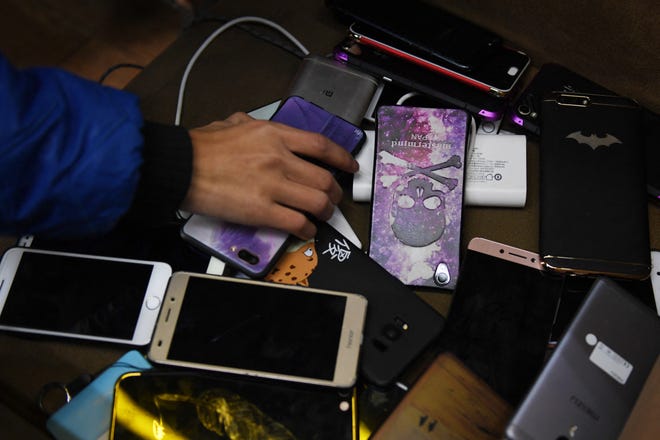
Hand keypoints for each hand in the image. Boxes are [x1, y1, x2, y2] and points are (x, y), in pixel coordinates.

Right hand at [180, 112, 358, 238]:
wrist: (180, 167)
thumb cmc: (201, 147)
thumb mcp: (233, 123)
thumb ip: (255, 125)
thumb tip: (264, 127)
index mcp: (274, 135)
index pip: (321, 146)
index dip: (343, 157)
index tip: (350, 165)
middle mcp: (279, 158)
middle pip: (325, 178)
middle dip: (335, 192)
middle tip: (334, 198)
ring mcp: (272, 185)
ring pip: (318, 202)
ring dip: (325, 212)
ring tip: (322, 215)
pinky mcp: (262, 211)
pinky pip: (298, 222)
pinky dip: (307, 229)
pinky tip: (305, 229)